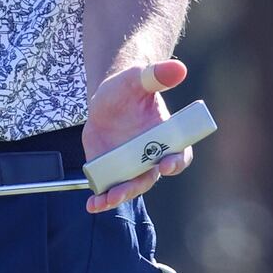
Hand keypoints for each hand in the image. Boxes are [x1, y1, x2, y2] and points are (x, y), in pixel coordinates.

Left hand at [83, 57, 192, 215]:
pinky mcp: (111, 171)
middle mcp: (151, 157)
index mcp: (167, 138)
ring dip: (118, 197)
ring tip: (104, 201)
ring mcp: (130, 167)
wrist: (107, 98)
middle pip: (149, 178)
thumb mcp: (138, 78)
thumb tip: (178, 68)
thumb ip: (157, 75)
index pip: (180, 155)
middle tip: (123, 191)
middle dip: (137, 186)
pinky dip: (101, 200)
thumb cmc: (128, 88)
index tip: (168, 165)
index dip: (177, 162)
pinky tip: (92, 205)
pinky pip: (108, 189)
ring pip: (129, 187)